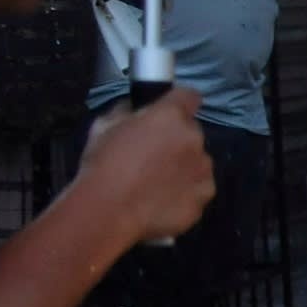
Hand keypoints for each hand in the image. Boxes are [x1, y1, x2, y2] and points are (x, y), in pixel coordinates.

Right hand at [83, 87, 215, 241]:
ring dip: (183, 167)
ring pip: (198, 162)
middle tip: (152, 155)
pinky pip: (199, 189)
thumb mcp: (104, 125)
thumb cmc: (103, 163)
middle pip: (191, 133)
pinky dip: (186, 192)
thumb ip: (125, 111)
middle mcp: (194, 139)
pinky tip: (163, 200)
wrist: (108, 210)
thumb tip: (133, 109)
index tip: (169, 112)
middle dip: (176, 140)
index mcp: (171, 116)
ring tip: (156, 182)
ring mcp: (203, 170)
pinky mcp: (203, 196)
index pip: (189, 97)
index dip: (179, 103)